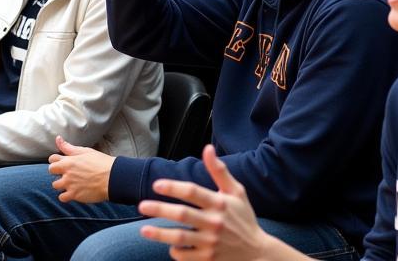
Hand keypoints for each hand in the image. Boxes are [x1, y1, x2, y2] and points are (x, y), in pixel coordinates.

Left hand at [48, 137, 113, 203]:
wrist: (112, 177)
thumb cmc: (100, 162)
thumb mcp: (85, 151)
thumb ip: (69, 147)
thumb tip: (57, 138)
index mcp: (69, 161)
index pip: (52, 160)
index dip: (57, 160)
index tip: (64, 162)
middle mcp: (67, 173)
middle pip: (51, 172)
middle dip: (58, 171)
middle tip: (69, 171)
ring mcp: (69, 185)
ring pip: (55, 185)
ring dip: (62, 184)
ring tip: (73, 181)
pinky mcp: (73, 195)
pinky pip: (61, 197)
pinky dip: (66, 195)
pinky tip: (74, 191)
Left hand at [138, 145, 272, 260]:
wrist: (255, 252)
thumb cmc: (243, 217)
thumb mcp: (236, 191)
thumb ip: (219, 171)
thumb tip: (207, 148)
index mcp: (221, 203)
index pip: (194, 192)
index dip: (174, 187)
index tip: (157, 184)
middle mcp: (215, 223)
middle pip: (182, 215)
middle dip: (160, 209)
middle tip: (142, 205)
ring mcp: (210, 243)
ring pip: (179, 238)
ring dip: (159, 234)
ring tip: (143, 230)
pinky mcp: (207, 259)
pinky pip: (184, 255)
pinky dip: (174, 250)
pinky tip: (168, 244)